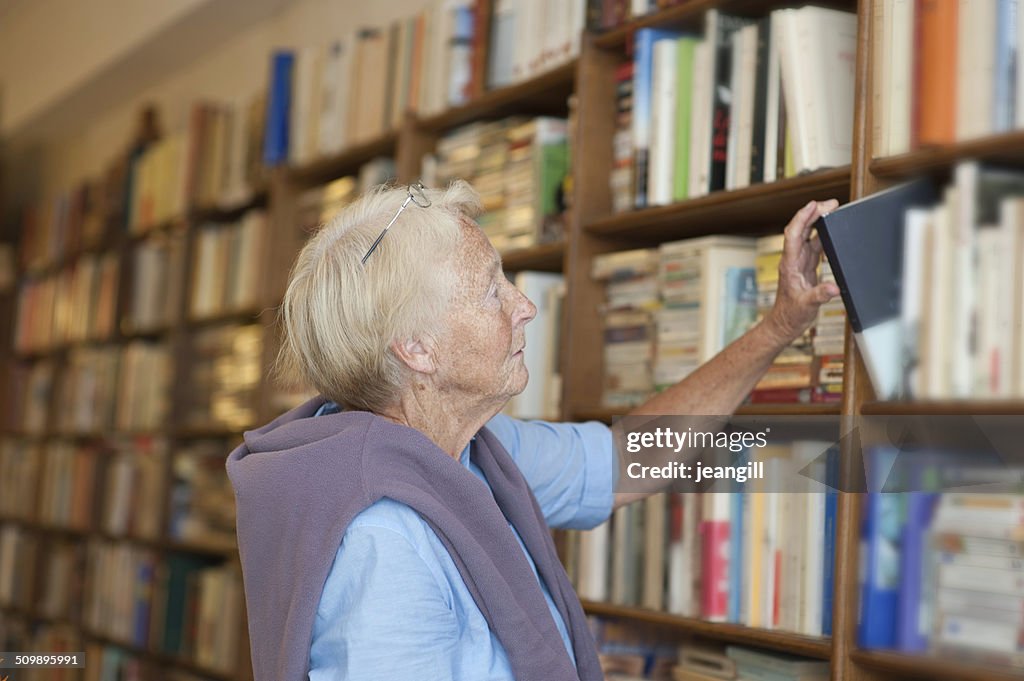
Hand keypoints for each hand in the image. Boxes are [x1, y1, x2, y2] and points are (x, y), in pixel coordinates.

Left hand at [764, 199, 841, 344]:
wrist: (784, 324)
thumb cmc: (791, 315)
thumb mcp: (806, 306)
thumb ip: (819, 296)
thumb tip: (834, 289)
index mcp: (790, 265)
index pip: (794, 235)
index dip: (803, 218)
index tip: (814, 205)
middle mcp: (793, 260)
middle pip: (801, 230)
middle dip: (814, 213)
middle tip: (831, 203)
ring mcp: (799, 263)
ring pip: (808, 236)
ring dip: (819, 222)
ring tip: (833, 210)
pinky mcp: (805, 268)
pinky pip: (814, 247)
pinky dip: (822, 237)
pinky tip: (831, 232)